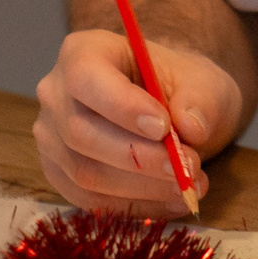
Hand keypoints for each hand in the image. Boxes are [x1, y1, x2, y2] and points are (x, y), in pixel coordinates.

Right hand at [34, 27, 236, 215]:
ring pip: (84, 172)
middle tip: (187, 167)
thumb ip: (200, 100)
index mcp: (84, 52)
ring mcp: (52, 137)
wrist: (173, 108)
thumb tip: (190, 127)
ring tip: (189, 186)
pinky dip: (134, 206)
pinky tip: (172, 201)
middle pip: (81, 132)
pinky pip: (89, 199)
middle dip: (139, 157)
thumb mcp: (205, 82)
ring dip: (141, 187)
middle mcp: (56, 93)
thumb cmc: (182, 87)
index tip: (164, 127)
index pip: (86, 77)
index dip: (121, 106)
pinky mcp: (60, 173)